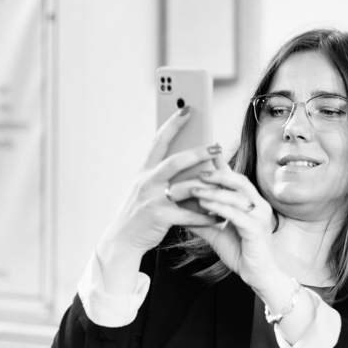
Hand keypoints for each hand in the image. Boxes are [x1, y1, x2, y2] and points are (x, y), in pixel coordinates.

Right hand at [98, 106, 219, 273]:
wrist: (122, 238)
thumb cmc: (140, 212)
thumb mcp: (147, 188)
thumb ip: (164, 175)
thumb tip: (193, 162)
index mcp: (145, 171)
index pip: (159, 141)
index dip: (173, 124)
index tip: (188, 109)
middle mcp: (147, 181)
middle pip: (175, 161)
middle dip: (198, 152)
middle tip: (217, 146)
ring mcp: (153, 198)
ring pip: (186, 187)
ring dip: (209, 186)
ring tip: (226, 183)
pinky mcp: (160, 217)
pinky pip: (189, 214)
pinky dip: (206, 215)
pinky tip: (219, 216)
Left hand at [186, 150, 281, 290]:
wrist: (258, 276)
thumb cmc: (241, 253)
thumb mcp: (217, 234)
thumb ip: (202, 222)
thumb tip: (181, 214)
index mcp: (252, 203)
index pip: (236, 180)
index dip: (220, 168)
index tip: (202, 159)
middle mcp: (259, 206)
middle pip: (239, 181)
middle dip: (217, 174)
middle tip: (197, 170)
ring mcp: (260, 217)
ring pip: (236, 196)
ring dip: (214, 190)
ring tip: (194, 187)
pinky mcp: (256, 230)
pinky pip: (236, 214)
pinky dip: (219, 207)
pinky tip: (203, 204)